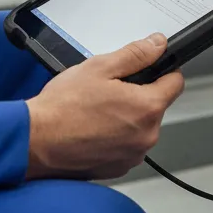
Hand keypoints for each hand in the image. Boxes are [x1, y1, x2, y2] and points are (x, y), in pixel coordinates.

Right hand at [25, 33, 184, 180]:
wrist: (36, 141)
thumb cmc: (63, 107)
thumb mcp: (100, 67)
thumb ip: (136, 54)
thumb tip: (158, 44)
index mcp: (147, 108)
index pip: (176, 82)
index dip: (163, 69)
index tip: (150, 67)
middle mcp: (146, 136)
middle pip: (156, 105)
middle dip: (138, 93)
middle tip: (109, 87)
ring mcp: (133, 156)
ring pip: (140, 125)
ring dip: (126, 115)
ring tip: (96, 108)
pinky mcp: (118, 168)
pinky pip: (127, 144)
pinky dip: (115, 135)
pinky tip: (92, 126)